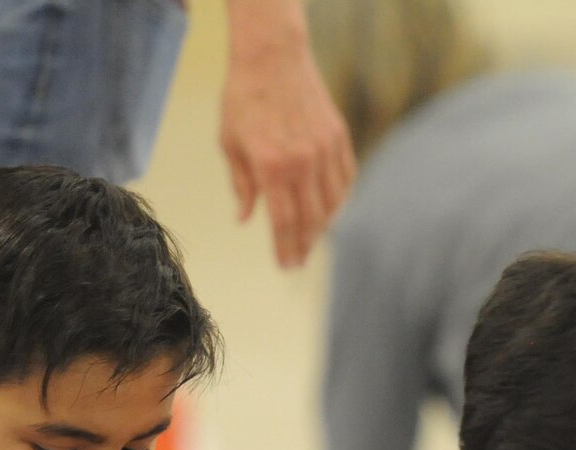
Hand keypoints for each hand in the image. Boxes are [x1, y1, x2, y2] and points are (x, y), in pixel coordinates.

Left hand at [221, 0, 355, 266]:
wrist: (272, 56)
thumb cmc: (244, 98)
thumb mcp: (230, 143)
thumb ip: (241, 185)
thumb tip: (246, 219)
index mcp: (272, 167)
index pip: (284, 223)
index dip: (286, 249)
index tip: (286, 266)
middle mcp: (303, 162)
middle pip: (311, 220)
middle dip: (305, 245)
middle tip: (298, 262)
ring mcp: (325, 150)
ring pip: (333, 203)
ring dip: (323, 225)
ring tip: (312, 237)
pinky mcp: (339, 137)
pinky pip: (346, 179)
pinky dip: (340, 198)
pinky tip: (330, 208)